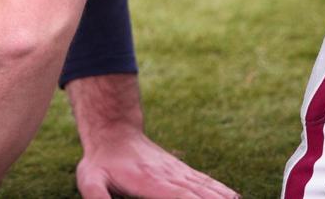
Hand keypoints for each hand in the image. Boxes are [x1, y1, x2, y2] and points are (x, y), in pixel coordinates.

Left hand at [75, 130, 236, 198]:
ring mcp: (177, 172)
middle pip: (199, 195)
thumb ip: (96, 197)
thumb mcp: (90, 180)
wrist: (112, 131)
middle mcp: (169, 176)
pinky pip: (205, 180)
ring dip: (223, 198)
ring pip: (206, 188)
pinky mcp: (180, 170)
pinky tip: (234, 196)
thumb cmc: (100, 162)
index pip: (180, 196)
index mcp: (150, 182)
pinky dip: (221, 190)